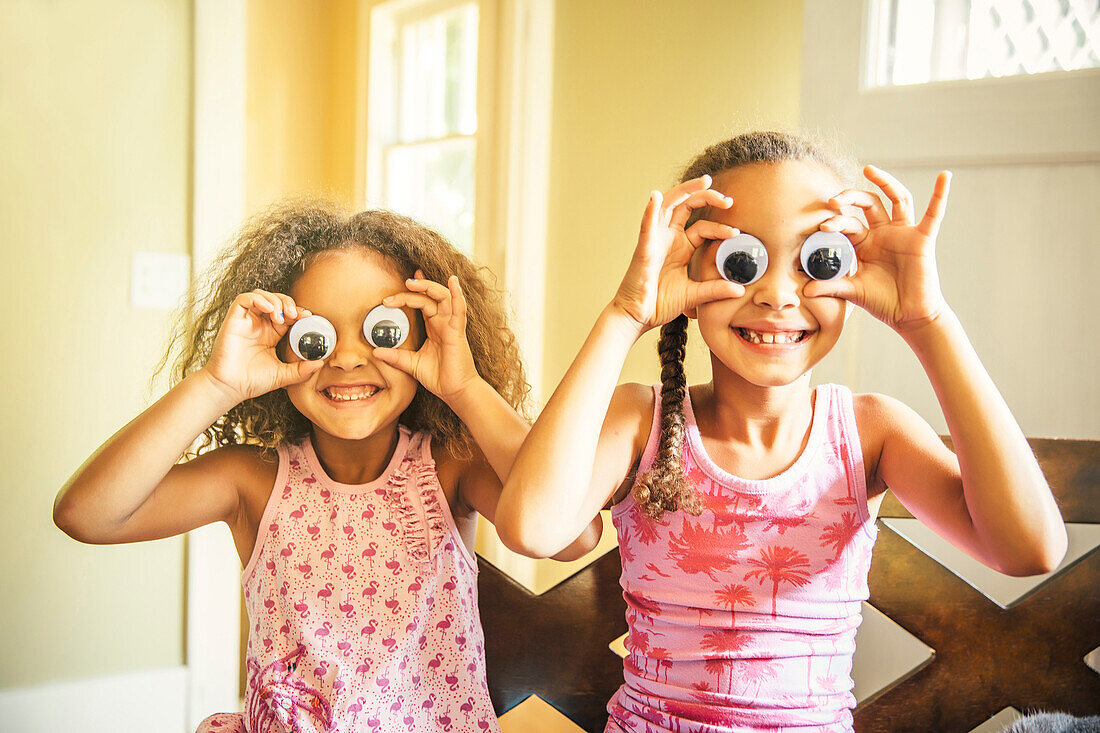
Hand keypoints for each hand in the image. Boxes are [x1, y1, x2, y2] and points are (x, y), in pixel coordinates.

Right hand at [202, 290, 324, 403]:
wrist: (230, 388)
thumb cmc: (252, 381)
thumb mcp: (283, 375)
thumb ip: (302, 370)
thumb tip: (320, 363)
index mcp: (271, 334)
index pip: (287, 314)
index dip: (298, 312)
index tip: (308, 317)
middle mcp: (259, 324)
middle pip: (276, 301)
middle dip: (288, 303)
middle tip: (296, 315)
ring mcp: (246, 321)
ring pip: (262, 296)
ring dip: (275, 300)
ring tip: (282, 316)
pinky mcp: (234, 319)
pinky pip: (244, 299)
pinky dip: (259, 299)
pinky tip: (270, 310)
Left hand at [374, 272, 478, 400]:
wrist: (455, 391)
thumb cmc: (439, 377)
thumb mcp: (411, 364)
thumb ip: (395, 356)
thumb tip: (375, 352)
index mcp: (434, 327)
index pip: (423, 302)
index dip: (411, 293)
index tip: (392, 294)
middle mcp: (444, 323)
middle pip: (431, 296)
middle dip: (416, 287)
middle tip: (400, 284)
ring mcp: (452, 326)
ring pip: (444, 296)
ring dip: (430, 286)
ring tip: (414, 281)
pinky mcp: (457, 332)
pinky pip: (459, 309)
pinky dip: (457, 294)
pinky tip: (452, 281)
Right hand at [612, 176, 744, 332]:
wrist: (637, 317)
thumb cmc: (660, 304)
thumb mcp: (695, 295)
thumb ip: (716, 289)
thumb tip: (740, 289)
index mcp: (680, 246)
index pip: (702, 226)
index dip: (720, 226)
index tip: (736, 232)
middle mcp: (668, 238)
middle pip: (686, 206)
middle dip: (707, 196)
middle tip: (727, 198)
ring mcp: (654, 240)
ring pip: (668, 205)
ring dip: (685, 191)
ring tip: (704, 182)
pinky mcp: (643, 249)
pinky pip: (646, 226)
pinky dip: (650, 210)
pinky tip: (655, 197)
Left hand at [805, 166, 952, 332]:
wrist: (908, 316)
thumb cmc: (882, 302)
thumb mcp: (852, 291)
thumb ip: (829, 287)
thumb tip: (804, 291)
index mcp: (865, 242)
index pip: (848, 223)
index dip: (835, 222)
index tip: (822, 226)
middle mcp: (884, 233)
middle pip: (868, 204)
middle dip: (851, 197)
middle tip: (834, 199)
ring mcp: (904, 233)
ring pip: (896, 199)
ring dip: (884, 182)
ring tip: (868, 169)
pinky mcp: (922, 238)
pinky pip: (934, 213)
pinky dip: (940, 194)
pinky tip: (944, 176)